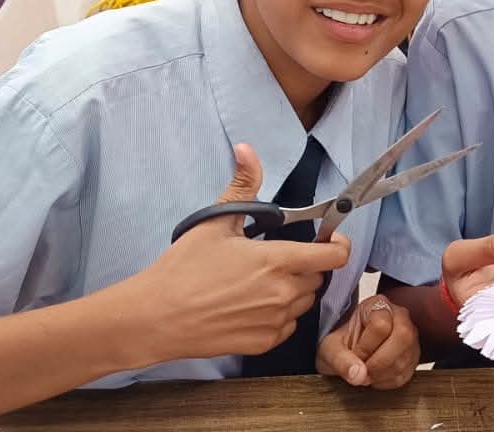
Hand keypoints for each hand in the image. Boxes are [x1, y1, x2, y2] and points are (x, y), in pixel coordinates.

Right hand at [115, 144, 351, 366]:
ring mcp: (275, 322)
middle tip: (274, 258)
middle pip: (317, 277)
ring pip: (303, 302)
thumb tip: (247, 150)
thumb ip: (242, 185)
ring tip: (258, 282)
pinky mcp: (264, 343)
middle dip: (305, 265)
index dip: (337, 245)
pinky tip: (249, 304)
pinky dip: (277, 314)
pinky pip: (287, 325)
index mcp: (277, 261)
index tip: (329, 240)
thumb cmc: (184, 269)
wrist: (157, 317)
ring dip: (292, 290)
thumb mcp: (214, 222)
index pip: (335, 256)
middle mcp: (283, 293)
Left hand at [317, 294, 419, 388]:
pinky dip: (387, 381)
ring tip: (365, 373)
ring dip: (381, 374)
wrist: (347, 351)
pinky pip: (406, 374)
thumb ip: (340, 360)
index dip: (366, 347)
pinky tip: (374, 377)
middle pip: (403, 337)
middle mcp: (399, 316)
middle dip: (380, 362)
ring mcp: (411, 336)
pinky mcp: (414, 356)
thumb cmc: (340, 344)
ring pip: (405, 358)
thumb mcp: (330, 348)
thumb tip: (358, 375)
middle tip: (362, 369)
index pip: (381, 325)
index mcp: (377, 305)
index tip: (354, 355)